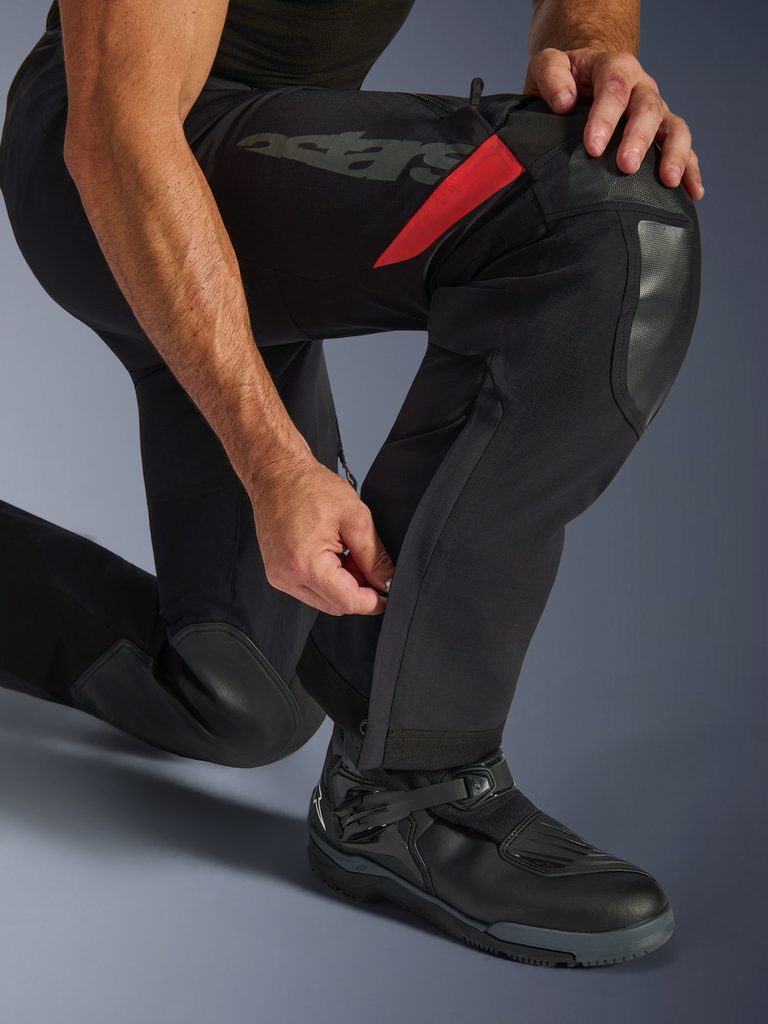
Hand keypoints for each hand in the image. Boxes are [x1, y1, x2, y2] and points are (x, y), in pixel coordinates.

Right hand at [249, 451, 394, 615]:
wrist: (277, 474)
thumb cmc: (310, 487)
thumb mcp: (356, 519)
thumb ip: (375, 557)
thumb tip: (387, 582)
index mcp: (305, 564)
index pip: (347, 601)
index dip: (374, 601)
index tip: (388, 593)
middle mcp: (287, 576)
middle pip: (335, 605)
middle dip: (359, 591)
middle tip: (371, 566)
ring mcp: (279, 577)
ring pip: (323, 600)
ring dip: (343, 586)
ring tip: (350, 554)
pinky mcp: (277, 573)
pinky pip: (310, 590)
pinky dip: (328, 580)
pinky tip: (334, 556)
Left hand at [523, 47, 703, 200]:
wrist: (583, 77)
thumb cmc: (564, 78)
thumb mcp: (548, 65)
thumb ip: (551, 74)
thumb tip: (564, 101)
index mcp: (615, 67)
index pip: (614, 88)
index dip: (605, 117)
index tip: (593, 147)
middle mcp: (641, 87)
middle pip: (648, 108)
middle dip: (639, 138)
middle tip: (627, 166)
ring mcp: (656, 110)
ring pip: (674, 128)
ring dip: (675, 154)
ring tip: (669, 181)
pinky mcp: (662, 133)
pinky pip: (683, 150)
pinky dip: (691, 170)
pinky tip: (693, 192)